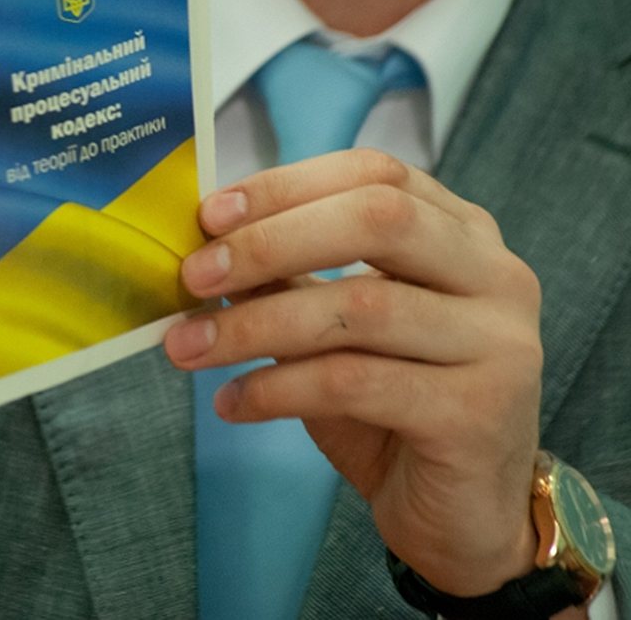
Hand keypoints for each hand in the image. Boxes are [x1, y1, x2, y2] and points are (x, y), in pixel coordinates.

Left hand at [164, 149, 543, 596]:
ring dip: (255, 325)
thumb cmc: (392, 407)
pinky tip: (233, 403)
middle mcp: (495, 274)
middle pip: (378, 219)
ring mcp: (499, 342)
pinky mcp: (478, 412)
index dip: (286, 186)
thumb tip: (208, 244)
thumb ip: (290, 278)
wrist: (462, 512)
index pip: (375, 174)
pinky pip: (355, 383)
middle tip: (195, 276)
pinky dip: (278, 389)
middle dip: (271, 242)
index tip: (211, 215)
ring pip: (360, 307)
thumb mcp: (335, 330)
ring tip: (188, 348)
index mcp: (461, 233)